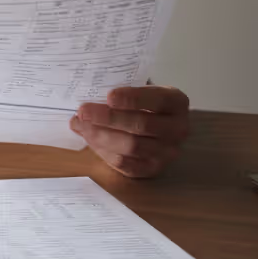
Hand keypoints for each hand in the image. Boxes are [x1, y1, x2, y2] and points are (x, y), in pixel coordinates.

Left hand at [70, 86, 189, 178]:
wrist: (154, 126)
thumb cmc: (141, 102)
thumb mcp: (137, 89)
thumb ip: (121, 92)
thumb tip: (91, 98)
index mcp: (176, 102)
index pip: (157, 100)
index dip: (132, 99)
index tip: (109, 96)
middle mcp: (177, 129)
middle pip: (142, 125)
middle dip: (108, 118)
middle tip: (83, 111)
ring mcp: (167, 152)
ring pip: (132, 146)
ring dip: (101, 135)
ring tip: (80, 124)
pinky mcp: (151, 169)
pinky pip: (125, 164)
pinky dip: (103, 151)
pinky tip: (89, 138)